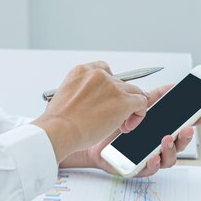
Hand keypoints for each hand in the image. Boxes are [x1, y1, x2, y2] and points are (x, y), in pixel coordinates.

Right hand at [33, 61, 147, 162]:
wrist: (59, 130)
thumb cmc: (58, 123)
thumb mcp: (64, 98)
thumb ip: (80, 94)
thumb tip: (91, 103)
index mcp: (82, 71)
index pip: (105, 71)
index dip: (110, 88)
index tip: (108, 101)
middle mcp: (99, 74)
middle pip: (121, 83)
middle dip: (120, 100)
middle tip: (113, 117)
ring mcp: (113, 86)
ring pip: (134, 91)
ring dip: (131, 108)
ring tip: (122, 124)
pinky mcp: (123, 100)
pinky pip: (142, 102)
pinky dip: (139, 114)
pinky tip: (127, 126)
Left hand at [61, 84, 200, 176]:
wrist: (85, 134)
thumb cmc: (109, 123)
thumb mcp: (132, 105)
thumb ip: (152, 97)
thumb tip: (172, 86)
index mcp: (159, 129)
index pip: (182, 125)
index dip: (195, 120)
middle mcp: (156, 145)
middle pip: (179, 145)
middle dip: (185, 137)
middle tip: (185, 128)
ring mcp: (147, 157)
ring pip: (167, 159)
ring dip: (170, 149)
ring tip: (166, 139)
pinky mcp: (135, 168)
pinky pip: (148, 169)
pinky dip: (152, 162)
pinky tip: (151, 154)